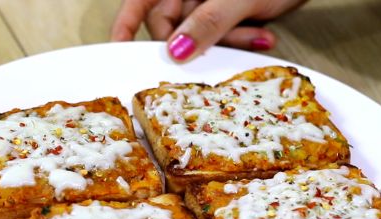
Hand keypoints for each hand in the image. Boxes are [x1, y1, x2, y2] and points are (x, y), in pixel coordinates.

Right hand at [110, 0, 306, 61]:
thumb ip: (207, 22)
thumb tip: (176, 51)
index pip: (141, 1)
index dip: (126, 24)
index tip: (118, 51)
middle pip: (170, 24)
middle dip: (194, 43)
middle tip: (215, 51)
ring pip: (198, 35)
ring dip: (225, 44)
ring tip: (256, 38)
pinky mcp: (226, 10)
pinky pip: (220, 34)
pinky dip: (239, 40)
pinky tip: (262, 36)